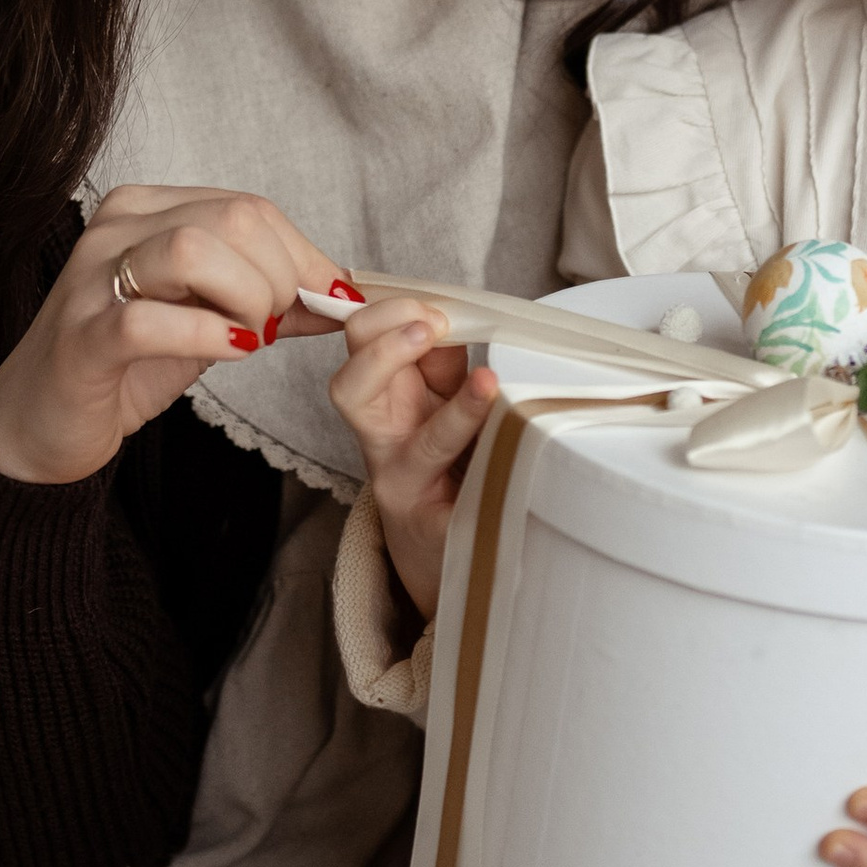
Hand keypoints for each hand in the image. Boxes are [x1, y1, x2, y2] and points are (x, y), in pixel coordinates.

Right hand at [0, 185, 344, 485]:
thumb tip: (340, 293)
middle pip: (232, 218)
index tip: (330, 297)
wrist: (39, 423)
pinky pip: (150, 321)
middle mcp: (114, 230)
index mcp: (145, 211)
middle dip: (280, 275)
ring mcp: (92, 280)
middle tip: (279, 323)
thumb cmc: (124, 365)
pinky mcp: (81, 338)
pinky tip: (229, 351)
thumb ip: (267, 299)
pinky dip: (207, 335)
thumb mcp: (206, 320)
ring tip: (253, 336)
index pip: (248, 207)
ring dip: (247, 298)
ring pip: (193, 250)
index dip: (303, 253)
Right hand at [328, 296, 501, 617]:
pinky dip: (490, 473)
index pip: (359, 343)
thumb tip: (459, 324)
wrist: (440, 555)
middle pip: (350, 385)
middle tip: (434, 331)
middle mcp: (380, 441)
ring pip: (421, 465)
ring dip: (450, 409)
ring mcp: (401, 485)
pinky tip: (517, 446)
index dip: (388, 315)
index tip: (434, 311)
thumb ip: (444, 367)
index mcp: (383, 401)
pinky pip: (456, 499)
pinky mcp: (432, 529)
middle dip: (387, 344)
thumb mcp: (440, 407)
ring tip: (488, 385)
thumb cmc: (444, 469)